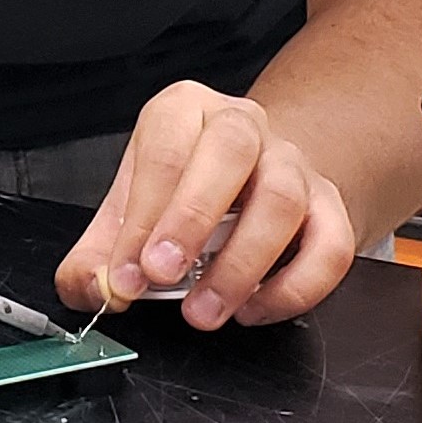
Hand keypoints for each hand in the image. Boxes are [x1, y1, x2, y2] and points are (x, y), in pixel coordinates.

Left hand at [55, 81, 356, 330]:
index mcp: (183, 112)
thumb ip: (96, 256)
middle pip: (230, 152)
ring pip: (281, 199)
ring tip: (205, 310)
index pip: (165, 152)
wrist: (246, 179)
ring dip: (241, 265)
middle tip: (162, 276)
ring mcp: (292, 162)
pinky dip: (294, 288)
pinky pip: (329, 245)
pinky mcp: (328, 205)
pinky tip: (254, 310)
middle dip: (192, 219)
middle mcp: (242, 126)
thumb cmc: (178, 190)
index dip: (143, 217)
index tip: (126, 273)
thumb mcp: (127, 212)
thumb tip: (93, 287)